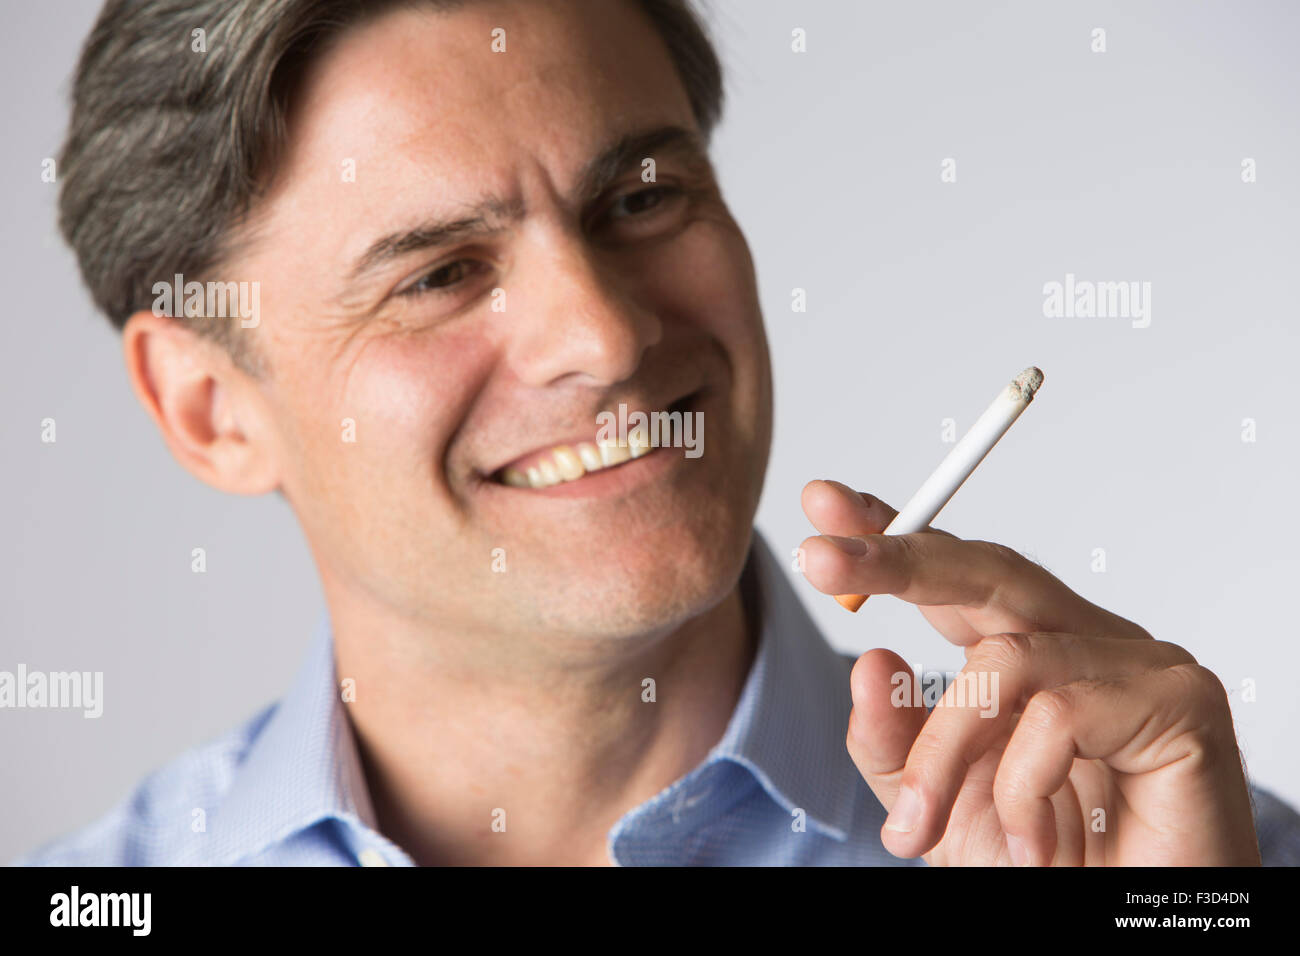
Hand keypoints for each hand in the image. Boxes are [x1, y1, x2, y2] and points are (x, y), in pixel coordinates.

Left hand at [798, 479, 1259, 865]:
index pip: (954, 573)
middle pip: (988, 569)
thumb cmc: (1044, 863)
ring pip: (1003, 660)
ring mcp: (1134, 664)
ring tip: (918, 831)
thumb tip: (869, 659)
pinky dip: (1021, 785)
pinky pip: (1059, 713)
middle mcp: (1079, 642)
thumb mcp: (937, 803)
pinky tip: (1031, 841)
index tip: (823, 500)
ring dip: (940, 754)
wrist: (1127, 927)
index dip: (891, 531)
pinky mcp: (1179, 702)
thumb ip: (894, 742)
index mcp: (1023, 653)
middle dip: (895, 557)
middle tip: (821, 558)